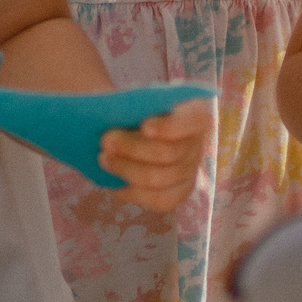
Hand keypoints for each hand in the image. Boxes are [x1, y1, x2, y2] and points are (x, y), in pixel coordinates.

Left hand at [97, 98, 209, 212]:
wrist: (139, 129)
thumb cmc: (138, 108)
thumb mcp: (139, 100)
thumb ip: (133, 105)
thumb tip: (112, 115)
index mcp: (196, 114)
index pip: (193, 120)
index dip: (170, 127)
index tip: (144, 126)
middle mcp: (198, 144)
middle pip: (168, 153)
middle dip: (133, 148)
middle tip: (105, 140)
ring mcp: (191, 171)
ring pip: (159, 179)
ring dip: (126, 169)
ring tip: (103, 158)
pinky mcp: (179, 193)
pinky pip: (157, 200)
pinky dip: (132, 193)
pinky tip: (113, 184)